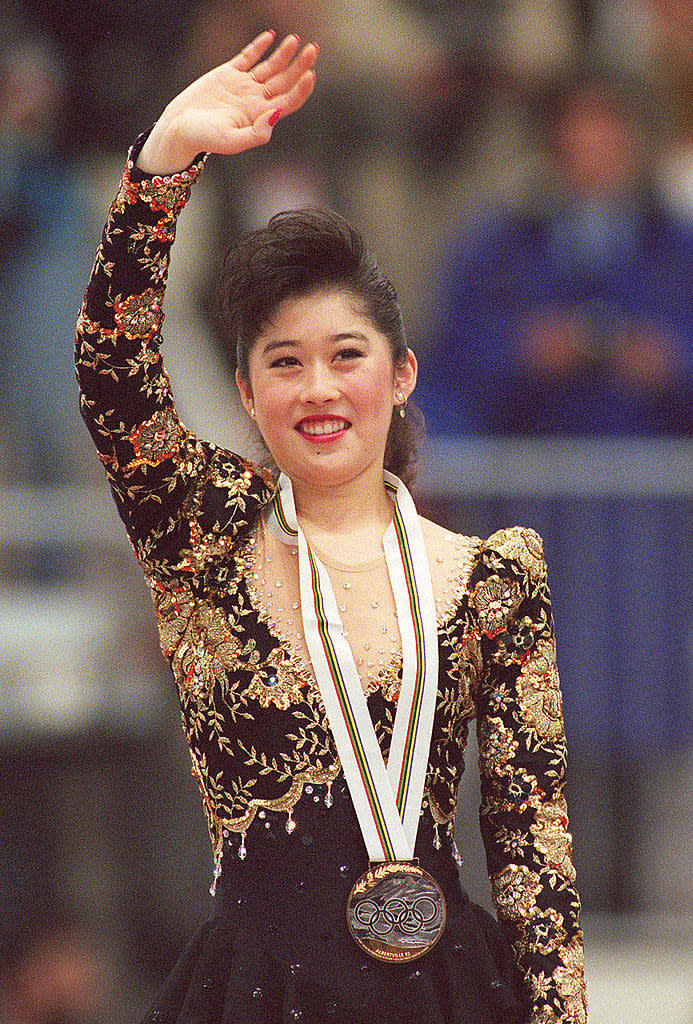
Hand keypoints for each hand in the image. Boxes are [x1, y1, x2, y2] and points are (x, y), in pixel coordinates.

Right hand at [137, 31, 317, 174]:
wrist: (178, 129)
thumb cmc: (204, 139)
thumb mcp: (231, 141)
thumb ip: (257, 133)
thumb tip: (277, 114)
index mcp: (260, 117)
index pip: (289, 101)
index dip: (302, 88)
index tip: (310, 73)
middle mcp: (255, 101)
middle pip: (285, 81)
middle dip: (300, 65)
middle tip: (313, 49)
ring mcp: (243, 86)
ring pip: (270, 67)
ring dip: (284, 54)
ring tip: (296, 39)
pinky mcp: (227, 74)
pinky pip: (248, 57)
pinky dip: (259, 46)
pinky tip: (270, 36)